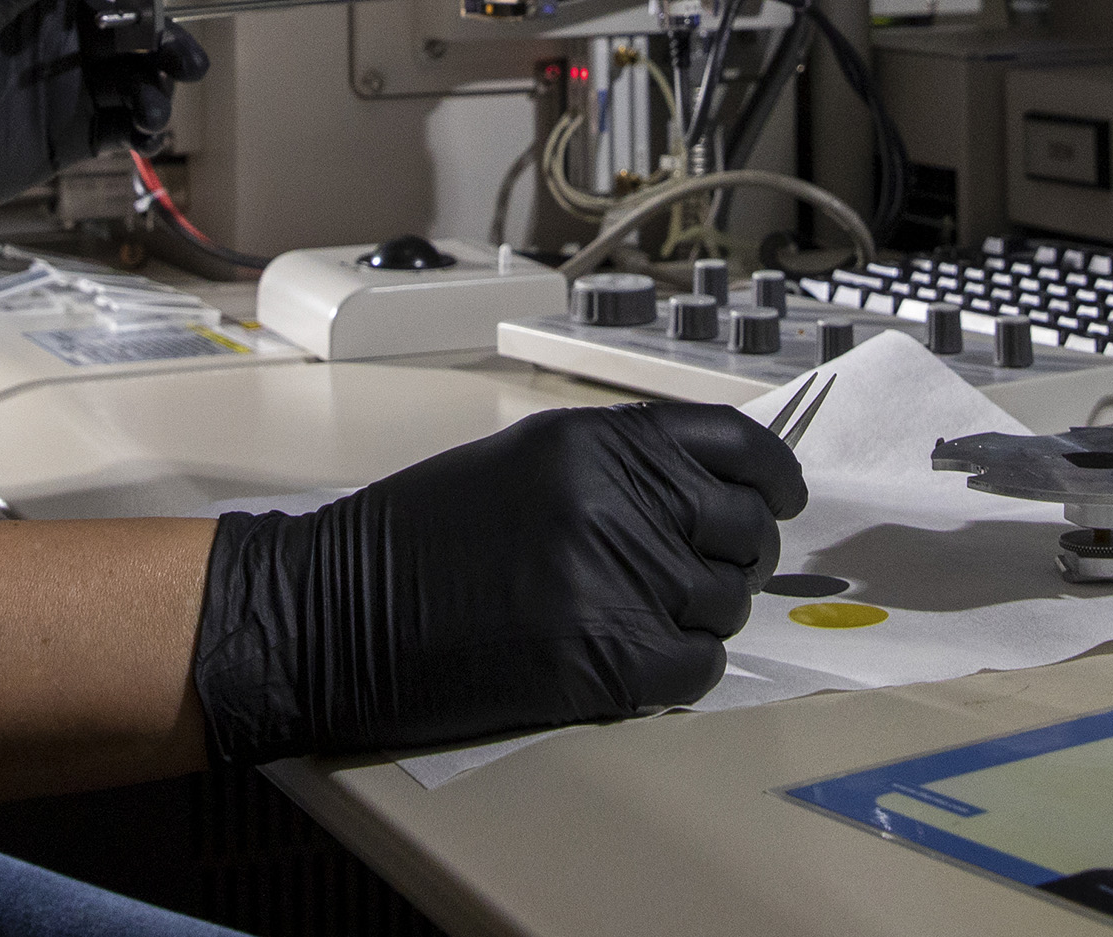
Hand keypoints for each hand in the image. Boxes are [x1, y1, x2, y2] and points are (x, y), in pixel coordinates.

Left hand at [0, 0, 209, 276]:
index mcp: (32, 1)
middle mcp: (58, 39)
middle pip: (135, 20)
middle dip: (167, 30)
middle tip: (180, 55)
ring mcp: (67, 89)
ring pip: (137, 74)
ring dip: (160, 83)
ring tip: (154, 105)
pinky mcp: (70, 139)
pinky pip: (126, 125)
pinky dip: (148, 126)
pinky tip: (147, 131)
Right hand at [188, 402, 806, 765]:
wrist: (336, 611)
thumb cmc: (420, 536)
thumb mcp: (525, 461)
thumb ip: (619, 466)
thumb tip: (711, 492)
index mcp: (599, 441)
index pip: (741, 449)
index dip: (772, 480)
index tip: (776, 501)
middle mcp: (619, 500)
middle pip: (745, 536)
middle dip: (732, 559)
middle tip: (692, 575)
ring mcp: (614, 581)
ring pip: (726, 607)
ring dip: (697, 618)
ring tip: (633, 618)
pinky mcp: (603, 662)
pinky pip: (698, 668)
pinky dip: (678, 671)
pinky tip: (627, 661)